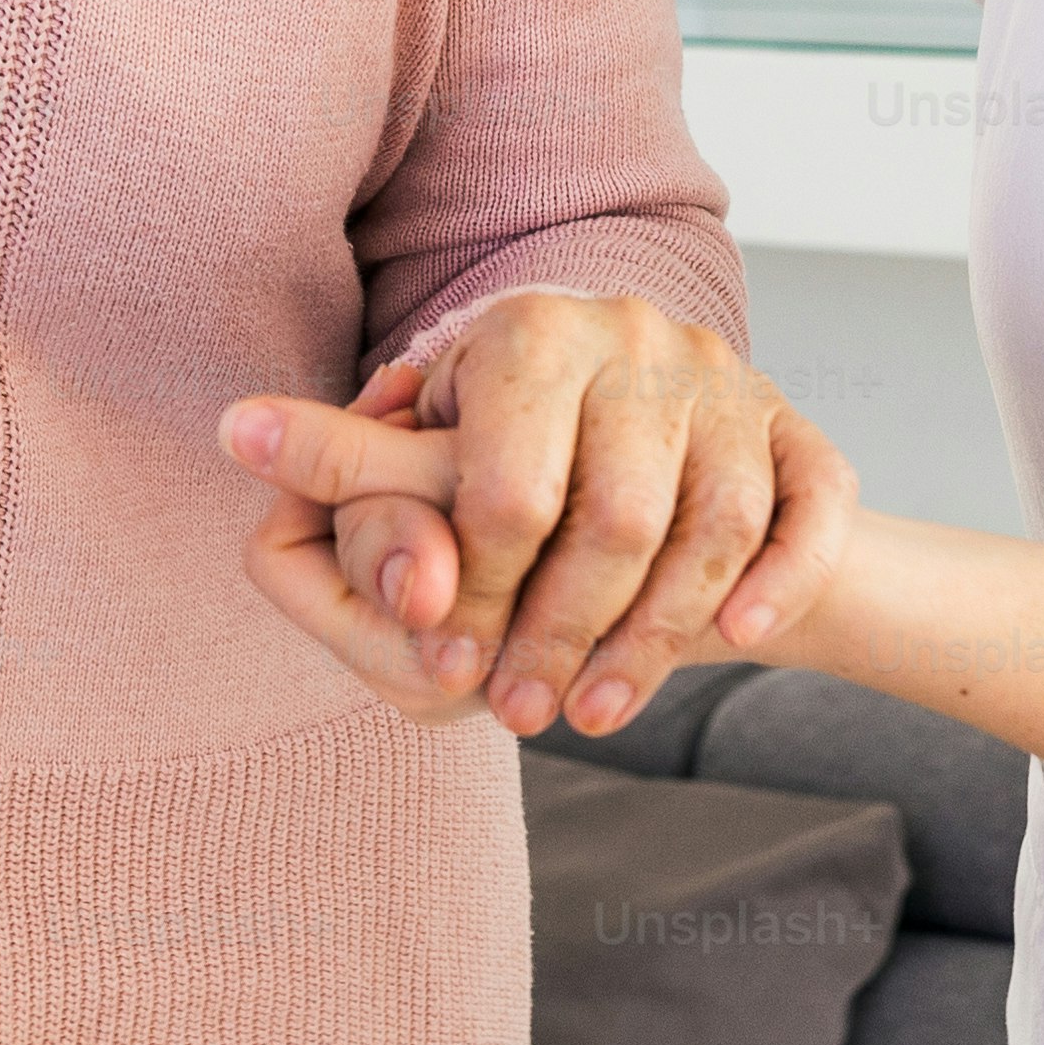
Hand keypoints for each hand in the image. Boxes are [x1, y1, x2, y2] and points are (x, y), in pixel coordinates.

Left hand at [224, 295, 853, 738]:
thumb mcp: (425, 445)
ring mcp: (730, 387)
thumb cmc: (516, 446)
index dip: (471, 596)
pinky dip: (774, 582)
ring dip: (652, 641)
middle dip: (559, 634)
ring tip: (591, 713)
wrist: (657, 429)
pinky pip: (807, 515)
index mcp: (529, 331)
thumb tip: (236, 432)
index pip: (505, 492)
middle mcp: (637, 338)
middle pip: (614, 520)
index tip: (444, 664)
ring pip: (709, 533)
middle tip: (518, 712)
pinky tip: (732, 643)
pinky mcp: (799, 436)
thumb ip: (347, 465)